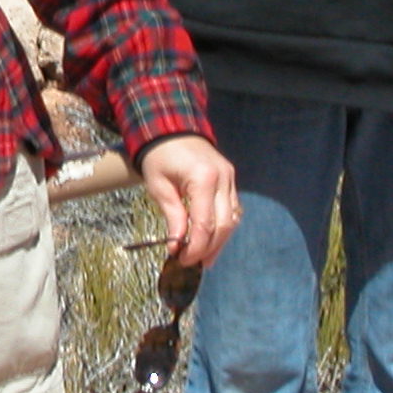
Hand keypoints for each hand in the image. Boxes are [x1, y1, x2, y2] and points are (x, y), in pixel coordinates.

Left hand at [137, 131, 241, 267]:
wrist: (171, 128)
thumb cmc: (159, 157)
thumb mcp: (159, 187)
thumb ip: (173, 216)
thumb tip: (177, 246)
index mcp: (203, 178)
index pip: (205, 223)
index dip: (196, 246)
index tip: (183, 259)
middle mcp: (223, 178)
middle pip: (225, 224)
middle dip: (211, 248)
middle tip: (195, 263)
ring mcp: (230, 178)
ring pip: (233, 218)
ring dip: (220, 241)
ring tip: (205, 258)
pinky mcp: (230, 179)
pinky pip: (233, 208)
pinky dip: (224, 226)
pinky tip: (212, 239)